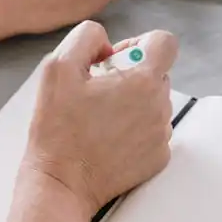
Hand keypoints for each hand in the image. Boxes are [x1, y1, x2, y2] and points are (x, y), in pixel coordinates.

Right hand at [24, 20, 176, 217]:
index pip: (164, 42)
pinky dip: (134, 131)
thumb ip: (86, 38)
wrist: (62, 184)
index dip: (138, 44)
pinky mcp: (158, 158)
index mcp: (142, 81)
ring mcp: (161, 135)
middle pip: (157, 73)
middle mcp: (159, 107)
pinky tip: (106, 139)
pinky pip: (153, 132)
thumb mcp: (56, 68)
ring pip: (155, 103)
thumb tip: (105, 42)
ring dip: (132, 104)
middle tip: (97, 94)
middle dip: (130, 77)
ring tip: (99, 120)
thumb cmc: (57, 132)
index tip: (116, 61)